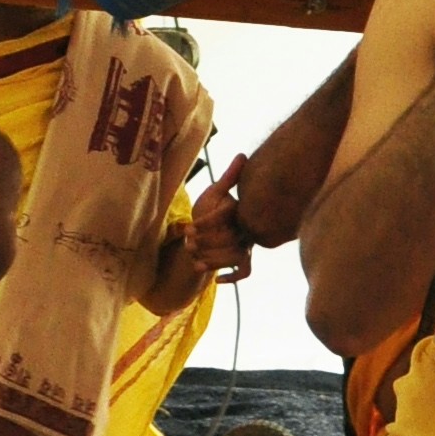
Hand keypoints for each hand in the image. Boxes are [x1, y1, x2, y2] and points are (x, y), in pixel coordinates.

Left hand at [189, 157, 253, 279]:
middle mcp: (247, 228)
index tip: (188, 227)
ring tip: (194, 258)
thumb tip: (242, 155)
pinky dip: (232, 278)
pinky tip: (216, 280)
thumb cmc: (213, 206)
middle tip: (188, 242)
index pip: (224, 216)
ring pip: (236, 257)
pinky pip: (245, 272)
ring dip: (213, 260)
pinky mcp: (243, 259)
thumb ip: (229, 177)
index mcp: (240, 210)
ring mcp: (247, 245)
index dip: (205, 223)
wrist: (212, 226)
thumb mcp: (216, 191)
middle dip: (206, 243)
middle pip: (230, 240)